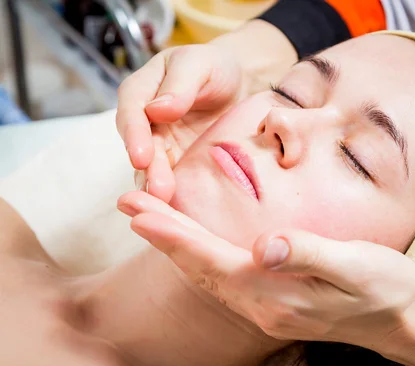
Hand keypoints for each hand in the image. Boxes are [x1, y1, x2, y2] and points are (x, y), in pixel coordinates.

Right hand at [116, 44, 244, 201]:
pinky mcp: (180, 165)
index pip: (132, 112)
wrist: (240, 86)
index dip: (135, 135)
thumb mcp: (201, 64)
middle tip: (159, 191)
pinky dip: (177, 196)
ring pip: (153, 170)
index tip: (141, 156)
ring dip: (159, 188)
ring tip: (169, 206)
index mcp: (141, 92)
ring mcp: (161, 147)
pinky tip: (184, 211)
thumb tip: (158, 110)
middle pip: (141, 148)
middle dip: (149, 171)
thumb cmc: (216, 68)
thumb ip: (181, 83)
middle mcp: (145, 123)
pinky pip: (174, 181)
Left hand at [117, 191, 414, 361]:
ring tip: (150, 220)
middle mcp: (261, 307)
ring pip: (207, 275)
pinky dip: (199, 259)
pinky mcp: (273, 306)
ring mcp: (265, 310)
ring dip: (176, 247)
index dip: (173, 234)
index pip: (210, 259)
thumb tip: (263, 245)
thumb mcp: (356, 265)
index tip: (138, 210)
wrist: (400, 322)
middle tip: (129, 203)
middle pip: (199, 267)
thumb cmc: (384, 288)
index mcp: (276, 293)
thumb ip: (308, 254)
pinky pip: (222, 281)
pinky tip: (193, 248)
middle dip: (162, 234)